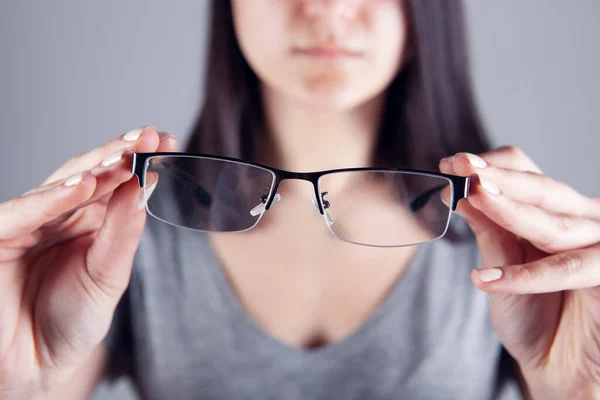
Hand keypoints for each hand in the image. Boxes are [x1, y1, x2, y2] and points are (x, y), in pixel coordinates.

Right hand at [0, 127, 176, 396]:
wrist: (35, 367)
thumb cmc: (71, 321)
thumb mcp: (108, 277)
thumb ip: (122, 235)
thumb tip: (141, 189)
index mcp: (91, 221)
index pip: (116, 183)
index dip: (140, 161)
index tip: (168, 141)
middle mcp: (60, 215)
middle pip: (90, 174)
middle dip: (120, 153)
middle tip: (149, 136)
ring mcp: (29, 223)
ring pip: (59, 186)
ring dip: (92, 168)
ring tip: (124, 157)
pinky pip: (22, 213)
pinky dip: (50, 199)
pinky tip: (82, 185)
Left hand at [439, 146, 599, 399]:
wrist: (556, 364)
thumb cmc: (530, 314)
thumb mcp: (500, 267)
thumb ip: (491, 232)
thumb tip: (465, 195)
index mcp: (551, 213)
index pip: (525, 173)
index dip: (490, 166)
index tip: (452, 164)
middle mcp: (579, 222)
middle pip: (541, 189)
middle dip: (498, 177)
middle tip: (462, 166)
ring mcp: (598, 246)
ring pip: (552, 224)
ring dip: (509, 211)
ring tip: (472, 200)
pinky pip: (567, 270)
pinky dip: (526, 275)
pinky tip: (486, 277)